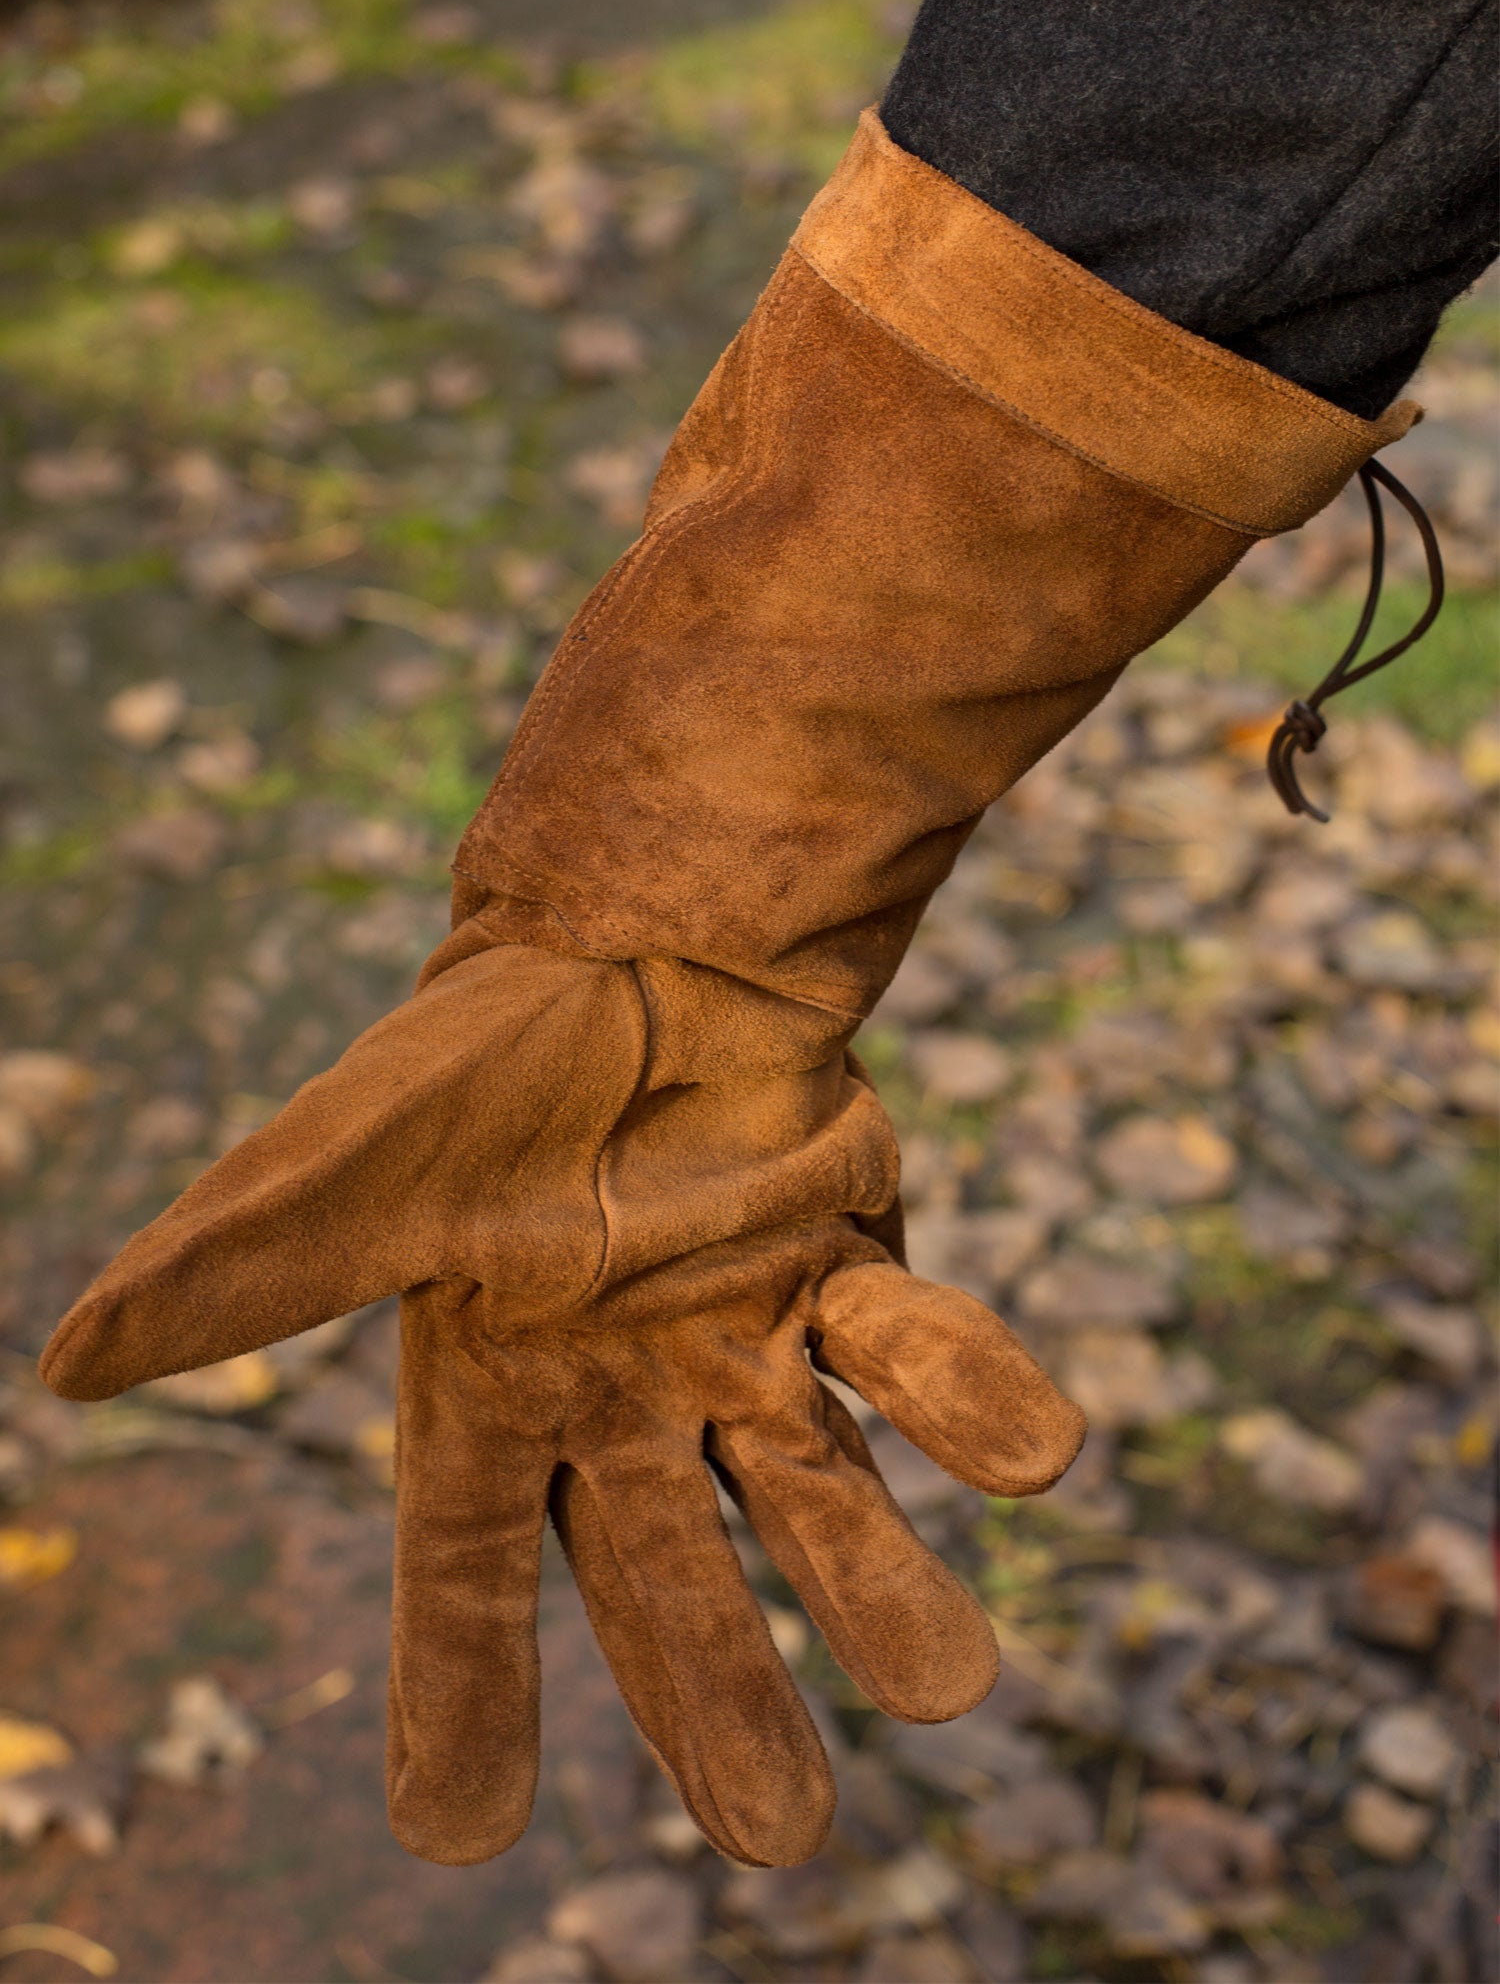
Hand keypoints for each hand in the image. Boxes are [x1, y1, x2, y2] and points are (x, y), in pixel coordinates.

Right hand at [42, 932, 1083, 1864]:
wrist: (622, 941)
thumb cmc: (472, 1065)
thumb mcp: (347, 1169)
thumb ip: (235, 1271)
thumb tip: (66, 1367)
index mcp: (493, 1397)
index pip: (466, 1572)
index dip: (461, 1690)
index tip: (462, 1830)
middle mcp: (626, 1405)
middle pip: (672, 1577)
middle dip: (718, 1692)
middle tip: (779, 1836)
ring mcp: (745, 1347)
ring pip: (817, 1492)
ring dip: (879, 1582)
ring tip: (951, 1686)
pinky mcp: (845, 1269)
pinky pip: (914, 1351)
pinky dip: (972, 1400)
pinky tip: (1038, 1458)